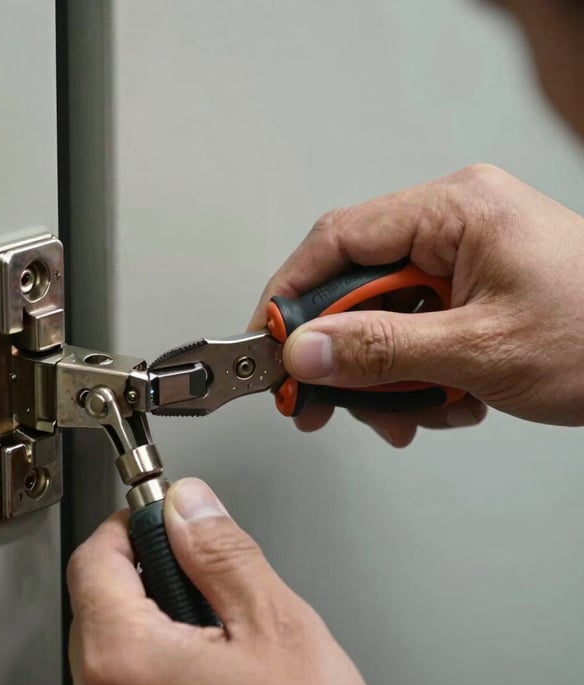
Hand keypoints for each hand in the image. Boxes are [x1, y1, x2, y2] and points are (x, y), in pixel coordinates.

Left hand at [67, 478, 381, 684]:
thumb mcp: (275, 628)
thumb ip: (222, 554)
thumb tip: (189, 506)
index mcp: (124, 661)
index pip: (92, 559)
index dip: (127, 527)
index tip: (156, 519)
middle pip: (98, 607)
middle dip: (145, 579)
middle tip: (201, 579)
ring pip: (112, 656)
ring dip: (154, 631)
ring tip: (219, 644)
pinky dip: (156, 679)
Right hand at [250, 164, 583, 445]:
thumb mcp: (479, 351)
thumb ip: (381, 350)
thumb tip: (305, 353)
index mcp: (455, 211)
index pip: (337, 239)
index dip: (290, 294)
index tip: (264, 341)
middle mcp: (453, 226)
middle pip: (355, 287)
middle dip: (343, 355)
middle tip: (323, 402)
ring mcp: (462, 260)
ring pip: (382, 318)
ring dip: (385, 377)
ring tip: (411, 415)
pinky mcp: (470, 292)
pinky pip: (414, 331)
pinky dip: (417, 376)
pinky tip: (446, 402)